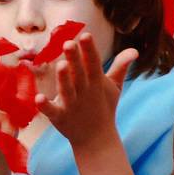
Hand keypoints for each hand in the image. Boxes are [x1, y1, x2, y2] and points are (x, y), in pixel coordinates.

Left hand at [33, 33, 137, 149]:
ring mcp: (72, 105)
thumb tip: (134, 50)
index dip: (89, 50)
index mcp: (96, 82)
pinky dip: (46, 106)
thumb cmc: (104, 108)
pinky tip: (38, 99)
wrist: (97, 139)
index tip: (86, 35)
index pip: (93, 63)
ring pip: (67, 90)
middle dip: (75, 60)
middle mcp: (84, 92)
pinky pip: (52, 111)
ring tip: (60, 65)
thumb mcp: (114, 87)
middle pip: (79, 74)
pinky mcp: (60, 118)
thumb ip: (121, 67)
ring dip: (64, 79)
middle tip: (68, 43)